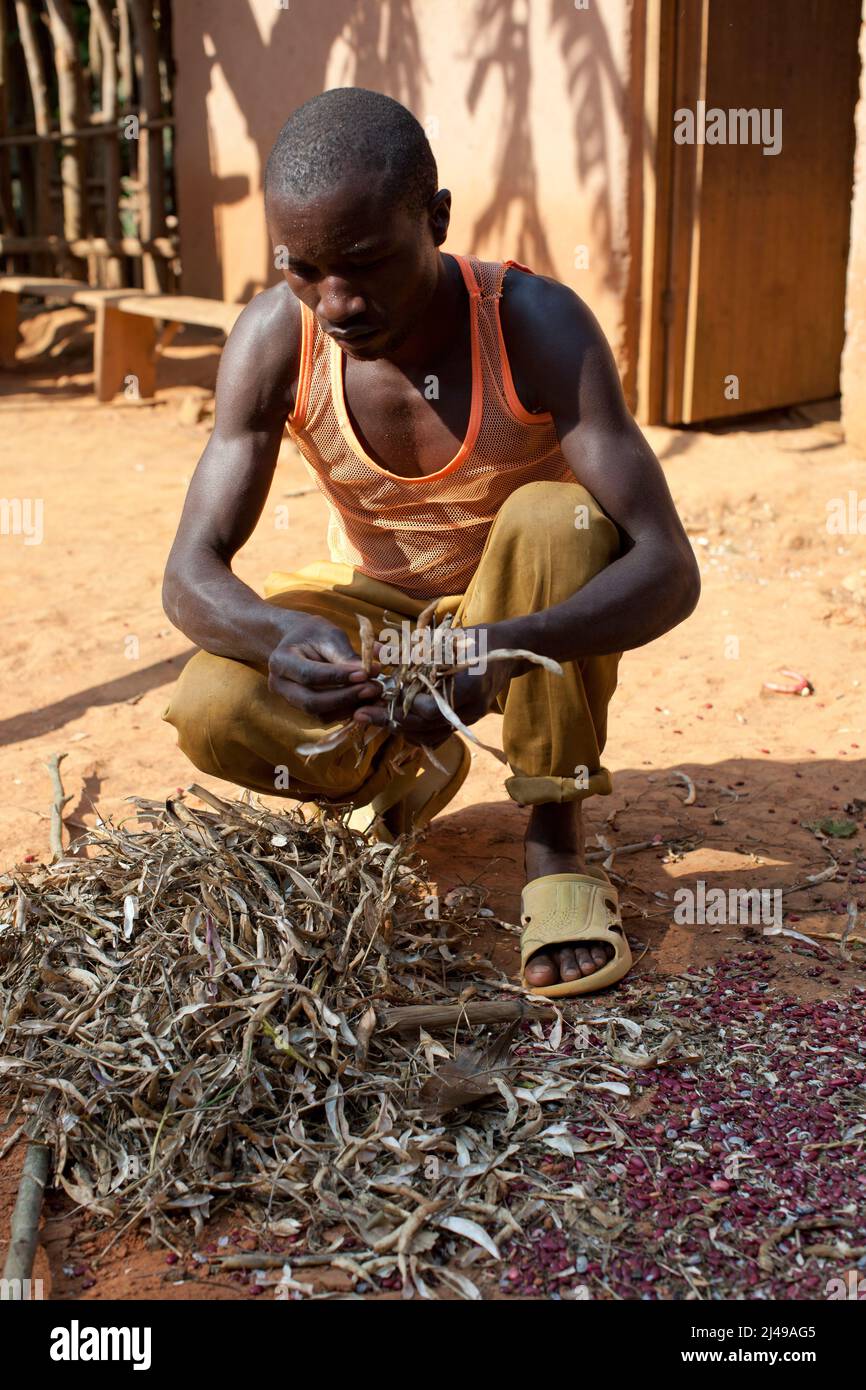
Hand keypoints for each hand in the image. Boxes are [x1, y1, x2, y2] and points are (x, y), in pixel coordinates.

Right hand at [267, 615, 382, 721]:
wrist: (299, 642)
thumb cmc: (314, 634)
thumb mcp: (329, 635)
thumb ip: (346, 655)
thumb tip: (369, 672)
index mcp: (281, 661)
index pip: (309, 674)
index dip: (338, 677)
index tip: (365, 673)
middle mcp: (280, 685)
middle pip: (312, 701)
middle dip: (345, 697)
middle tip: (373, 688)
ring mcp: (290, 701)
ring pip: (319, 714)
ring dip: (349, 707)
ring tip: (372, 693)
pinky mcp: (303, 710)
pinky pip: (325, 717)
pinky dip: (346, 711)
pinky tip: (364, 700)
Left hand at [353, 624, 517, 745]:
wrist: (507, 651)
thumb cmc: (474, 640)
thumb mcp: (442, 640)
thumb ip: (409, 651)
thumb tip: (373, 651)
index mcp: (468, 686)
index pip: (431, 708)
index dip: (405, 705)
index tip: (382, 696)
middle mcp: (470, 708)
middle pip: (425, 725)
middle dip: (390, 720)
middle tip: (361, 713)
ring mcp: (469, 718)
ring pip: (429, 735)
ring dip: (400, 729)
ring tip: (374, 719)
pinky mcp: (466, 721)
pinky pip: (438, 736)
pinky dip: (415, 733)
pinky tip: (395, 724)